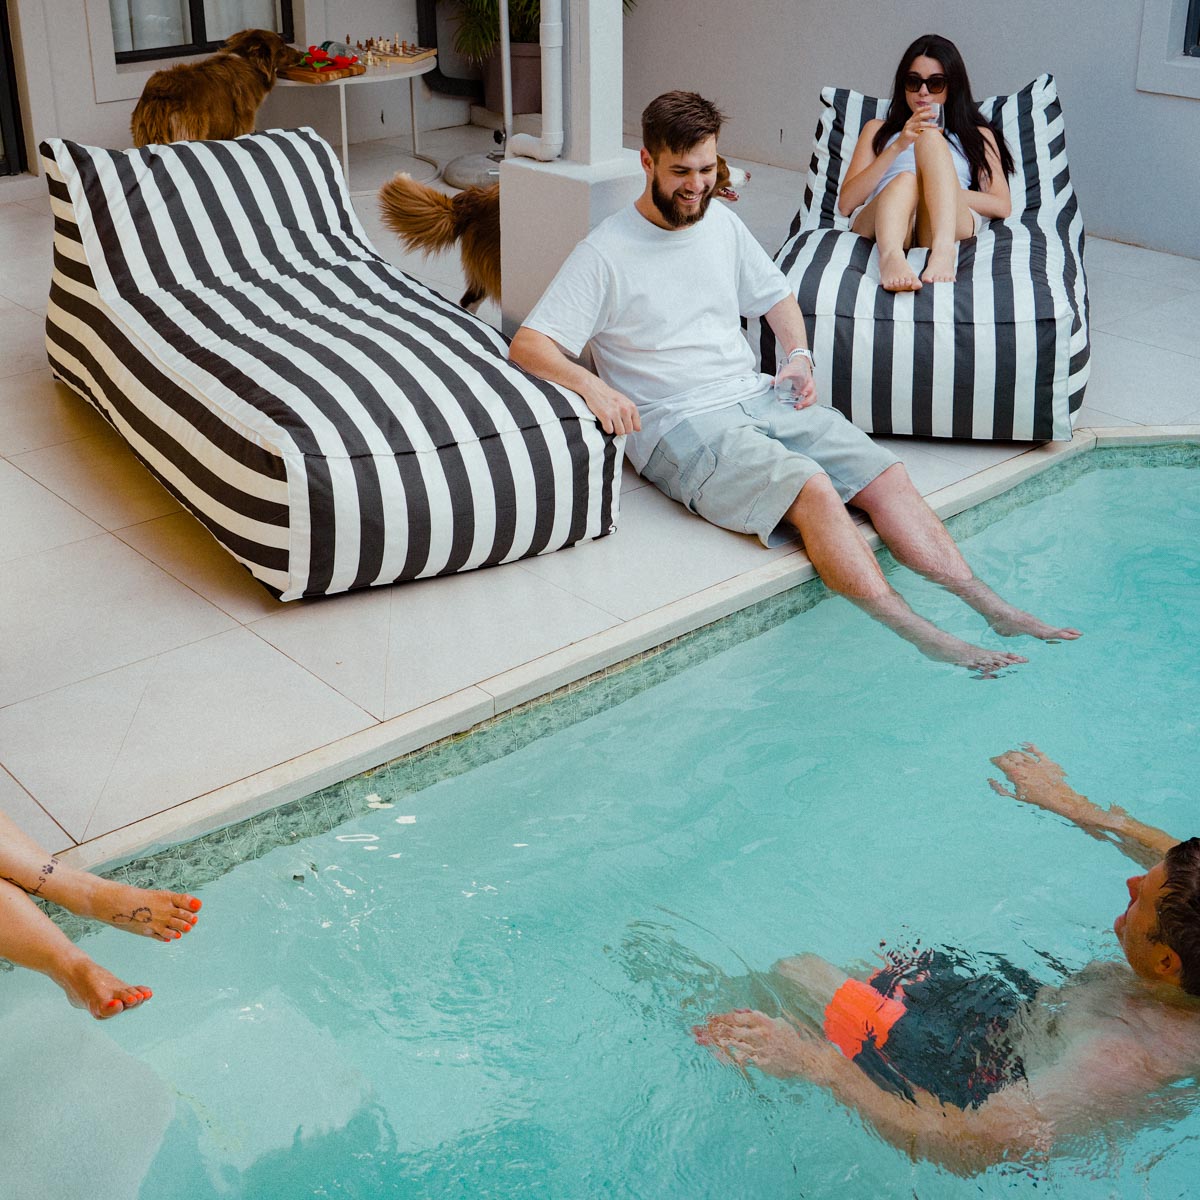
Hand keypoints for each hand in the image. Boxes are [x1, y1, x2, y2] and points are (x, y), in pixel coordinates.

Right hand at [582, 381, 640, 435]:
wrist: (595, 388)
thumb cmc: (609, 396)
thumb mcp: (625, 401)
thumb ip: (631, 413)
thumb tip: (637, 429)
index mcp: (631, 406)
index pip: (637, 426)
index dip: (630, 428)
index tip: (625, 425)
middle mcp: (625, 410)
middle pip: (628, 431)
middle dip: (622, 429)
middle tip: (616, 424)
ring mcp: (615, 413)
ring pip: (620, 432)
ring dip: (614, 430)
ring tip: (611, 423)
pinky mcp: (605, 416)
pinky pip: (609, 430)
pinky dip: (607, 428)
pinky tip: (605, 422)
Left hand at [694, 1009, 833, 1080]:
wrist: (807, 1059)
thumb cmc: (790, 1039)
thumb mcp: (776, 1022)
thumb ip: (757, 1018)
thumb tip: (739, 1011)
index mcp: (763, 1020)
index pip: (736, 1017)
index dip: (720, 1017)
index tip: (707, 1018)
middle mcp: (759, 1033)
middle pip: (730, 1029)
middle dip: (711, 1029)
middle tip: (695, 1029)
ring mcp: (760, 1048)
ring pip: (733, 1043)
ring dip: (715, 1042)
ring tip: (700, 1040)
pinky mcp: (762, 1062)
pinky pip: (741, 1059)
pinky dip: (728, 1057)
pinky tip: (717, 1056)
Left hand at [772, 361, 817, 408]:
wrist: (800, 365)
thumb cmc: (796, 368)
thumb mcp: (788, 370)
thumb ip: (780, 376)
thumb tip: (773, 382)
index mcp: (807, 378)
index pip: (810, 385)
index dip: (807, 390)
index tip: (802, 393)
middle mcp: (810, 384)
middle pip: (813, 394)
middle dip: (806, 401)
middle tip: (798, 405)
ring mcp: (810, 389)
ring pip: (812, 399)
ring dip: (806, 404)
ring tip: (797, 407)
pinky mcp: (807, 393)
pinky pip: (809, 400)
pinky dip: (804, 404)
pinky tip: (797, 406)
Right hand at [899, 104, 938, 147]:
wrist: (899, 145)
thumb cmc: (908, 137)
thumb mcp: (913, 128)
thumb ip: (919, 124)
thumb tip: (929, 120)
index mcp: (911, 120)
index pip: (917, 111)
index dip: (924, 108)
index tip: (931, 107)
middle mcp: (909, 123)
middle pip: (919, 116)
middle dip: (928, 115)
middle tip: (935, 115)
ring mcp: (907, 128)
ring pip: (919, 124)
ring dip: (928, 124)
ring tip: (935, 126)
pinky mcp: (907, 134)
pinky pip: (917, 134)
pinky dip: (923, 134)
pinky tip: (928, 136)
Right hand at [988, 743, 1091, 818]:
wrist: (1058, 797)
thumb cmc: (1037, 799)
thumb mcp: (1016, 797)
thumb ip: (1001, 789)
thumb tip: (990, 781)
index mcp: (1016, 773)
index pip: (1001, 761)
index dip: (995, 760)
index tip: (992, 760)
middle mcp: (1025, 765)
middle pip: (1010, 755)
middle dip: (1004, 756)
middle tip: (1001, 758)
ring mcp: (1036, 762)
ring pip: (1021, 752)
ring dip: (1014, 752)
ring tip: (1010, 754)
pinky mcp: (1046, 761)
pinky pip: (1036, 750)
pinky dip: (1029, 746)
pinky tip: (1025, 745)